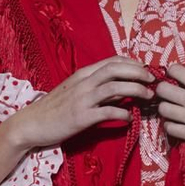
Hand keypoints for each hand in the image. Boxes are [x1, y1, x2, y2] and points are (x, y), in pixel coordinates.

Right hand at [17, 58, 155, 149]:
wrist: (31, 123)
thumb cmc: (54, 109)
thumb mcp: (76, 93)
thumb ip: (99, 89)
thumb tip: (123, 90)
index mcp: (83, 74)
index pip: (112, 61)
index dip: (133, 63)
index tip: (146, 70)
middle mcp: (84, 82)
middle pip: (116, 69)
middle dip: (138, 72)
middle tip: (153, 80)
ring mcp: (82, 99)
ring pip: (115, 87)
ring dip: (135, 89)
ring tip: (148, 96)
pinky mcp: (81, 117)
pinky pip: (108, 112)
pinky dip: (123, 113)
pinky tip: (130, 118)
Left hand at [154, 65, 184, 164]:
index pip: (175, 70)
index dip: (171, 73)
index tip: (173, 78)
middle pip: (162, 90)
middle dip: (163, 92)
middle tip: (169, 96)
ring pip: (163, 109)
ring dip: (166, 110)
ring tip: (173, 112)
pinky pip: (169, 128)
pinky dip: (171, 126)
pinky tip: (178, 126)